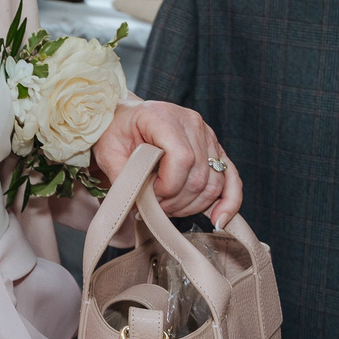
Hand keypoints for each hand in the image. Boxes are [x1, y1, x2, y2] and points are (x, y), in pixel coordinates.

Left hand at [91, 100, 241, 228]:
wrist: (126, 119)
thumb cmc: (116, 132)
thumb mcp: (107, 151)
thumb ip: (122, 176)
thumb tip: (138, 205)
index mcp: (163, 117)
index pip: (182, 158)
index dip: (168, 186)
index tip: (149, 195)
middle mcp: (191, 123)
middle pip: (198, 175)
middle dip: (176, 201)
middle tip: (154, 208)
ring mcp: (207, 136)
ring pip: (214, 183)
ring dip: (192, 205)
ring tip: (168, 209)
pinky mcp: (215, 150)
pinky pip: (231, 179)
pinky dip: (228, 202)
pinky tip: (218, 220)